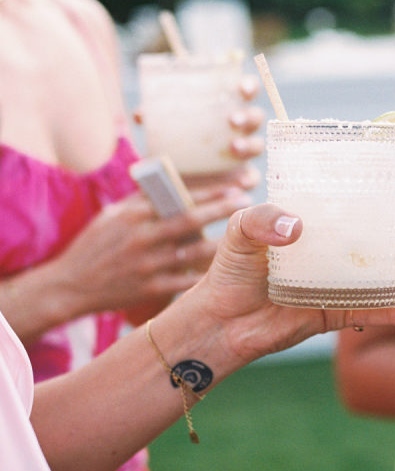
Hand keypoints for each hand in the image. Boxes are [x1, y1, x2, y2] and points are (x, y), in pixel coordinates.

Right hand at [53, 187, 250, 315]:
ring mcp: (147, 265)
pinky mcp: (150, 289)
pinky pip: (186, 281)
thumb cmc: (95, 245)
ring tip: (246, 238)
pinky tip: (228, 271)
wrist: (70, 285)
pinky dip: (207, 276)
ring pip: (193, 253)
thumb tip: (174, 181)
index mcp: (132, 214)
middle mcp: (141, 237)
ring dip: (222, 244)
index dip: (210, 191)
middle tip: (248, 204)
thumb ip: (142, 200)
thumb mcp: (112, 215)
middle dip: (222, 210)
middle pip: (190, 220)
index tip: (235, 186)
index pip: (178, 197)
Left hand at [134, 74, 264, 190]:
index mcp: (227, 108)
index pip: (245, 92)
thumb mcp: (166, 130)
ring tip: (234, 147)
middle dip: (248, 116)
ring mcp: (243, 153)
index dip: (249, 87)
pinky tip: (242, 181)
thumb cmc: (177, 144)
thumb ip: (157, 120)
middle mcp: (240, 129)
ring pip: (258, 146)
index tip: (242, 87)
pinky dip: (249, 178)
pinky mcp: (240, 177)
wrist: (177, 180)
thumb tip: (141, 114)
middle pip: (256, 117)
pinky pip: (252, 178)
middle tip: (232, 119)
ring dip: (250, 144)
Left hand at [188, 204, 394, 370]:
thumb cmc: (230, 269)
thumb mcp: (238, 232)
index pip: (352, 197)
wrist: (221, 321)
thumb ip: (261, 220)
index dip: (382, 187)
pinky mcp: (336, 312)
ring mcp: (337, 281)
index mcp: (312, 220)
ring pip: (382, 270)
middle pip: (377, 232)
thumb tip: (297, 227)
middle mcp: (330, 248)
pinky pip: (372, 312)